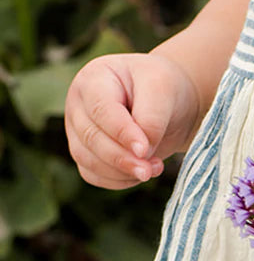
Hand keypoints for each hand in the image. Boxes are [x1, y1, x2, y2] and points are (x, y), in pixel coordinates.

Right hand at [64, 52, 201, 189]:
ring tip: (155, 168)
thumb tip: (140, 152)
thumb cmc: (163, 88)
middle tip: (154, 169)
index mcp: (93, 79)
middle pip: (91, 138)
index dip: (121, 133)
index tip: (144, 150)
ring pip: (88, 160)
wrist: (168, 103)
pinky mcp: (86, 153)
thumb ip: (151, 119)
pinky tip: (141, 173)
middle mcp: (78, 103)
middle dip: (123, 159)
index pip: (100, 110)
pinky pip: (94, 176)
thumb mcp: (163, 90)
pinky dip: (119, 181)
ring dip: (123, 172)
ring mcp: (78, 130)